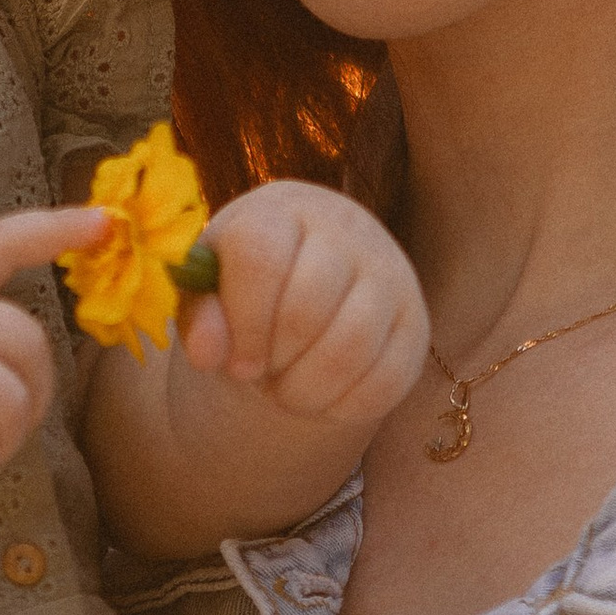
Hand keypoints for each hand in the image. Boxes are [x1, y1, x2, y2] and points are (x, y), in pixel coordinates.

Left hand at [178, 181, 427, 433]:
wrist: (306, 293)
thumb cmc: (246, 294)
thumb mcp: (209, 298)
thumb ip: (200, 319)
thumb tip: (209, 353)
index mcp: (281, 209)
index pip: (261, 255)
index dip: (244, 322)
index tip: (236, 363)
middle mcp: (345, 228)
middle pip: (308, 305)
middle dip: (276, 359)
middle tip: (262, 375)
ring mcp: (389, 272)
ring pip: (351, 345)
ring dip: (308, 389)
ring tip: (288, 390)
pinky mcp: (415, 322)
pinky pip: (386, 379)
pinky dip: (345, 405)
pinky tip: (324, 396)